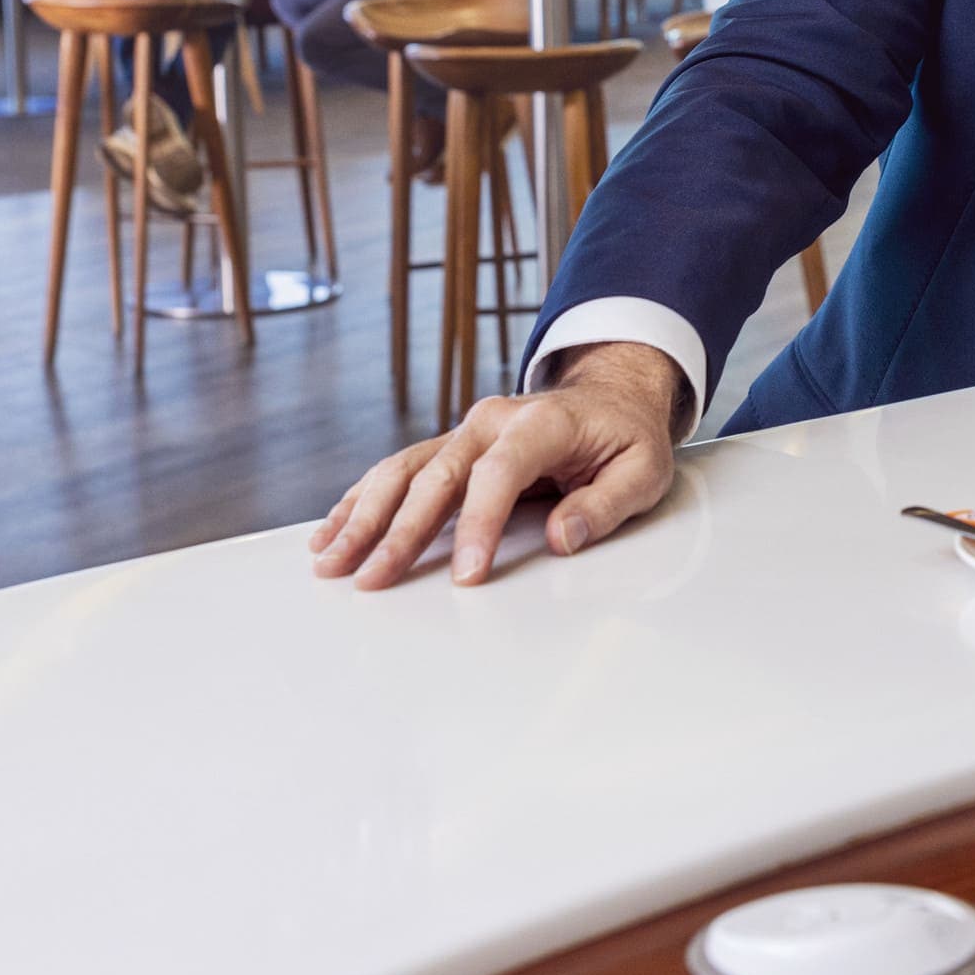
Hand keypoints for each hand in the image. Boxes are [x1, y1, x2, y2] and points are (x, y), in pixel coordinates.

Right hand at [309, 341, 686, 586]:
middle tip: (371, 578)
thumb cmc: (627, 437)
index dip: (478, 525)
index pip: (499, 474)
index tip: (466, 576)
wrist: (611, 396)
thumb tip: (561, 539)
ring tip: (329, 558)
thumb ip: (606, 504)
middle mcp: (493, 420)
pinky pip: (399, 470)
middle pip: (437, 475)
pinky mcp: (452, 446)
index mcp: (542, 422)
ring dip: (364, 515)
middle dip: (399, 530)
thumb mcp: (644, 470)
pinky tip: (333, 529)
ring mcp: (466, 430)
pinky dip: (363, 500)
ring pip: (404, 470)